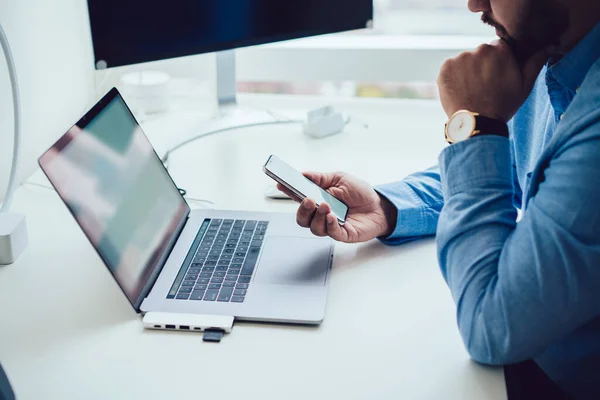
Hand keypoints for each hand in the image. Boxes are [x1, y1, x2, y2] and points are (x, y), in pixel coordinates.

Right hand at [277, 172, 396, 242]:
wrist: (380, 206)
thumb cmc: (360, 193)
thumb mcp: (340, 178)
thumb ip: (321, 177)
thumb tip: (304, 174)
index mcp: (318, 199)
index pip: (299, 197)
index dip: (288, 192)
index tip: (281, 184)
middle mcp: (321, 215)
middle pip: (302, 218)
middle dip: (302, 209)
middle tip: (308, 199)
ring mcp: (331, 225)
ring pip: (314, 228)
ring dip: (317, 217)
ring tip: (326, 206)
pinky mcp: (343, 234)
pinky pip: (331, 233)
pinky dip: (329, 224)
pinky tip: (332, 216)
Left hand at [437, 40, 551, 121]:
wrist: (476, 124)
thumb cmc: (502, 106)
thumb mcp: (524, 86)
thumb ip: (535, 63)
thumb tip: (550, 46)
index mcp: (500, 50)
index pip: (498, 48)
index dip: (497, 62)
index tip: (496, 75)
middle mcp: (480, 50)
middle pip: (481, 52)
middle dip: (482, 65)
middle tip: (484, 85)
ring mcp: (460, 58)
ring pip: (465, 60)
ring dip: (467, 70)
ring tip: (472, 89)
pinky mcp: (445, 67)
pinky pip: (451, 67)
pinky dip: (454, 76)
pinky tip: (461, 90)